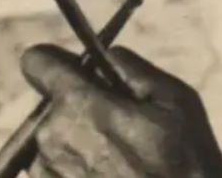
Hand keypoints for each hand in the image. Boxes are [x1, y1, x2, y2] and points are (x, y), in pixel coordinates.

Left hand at [22, 45, 221, 177]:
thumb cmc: (184, 166)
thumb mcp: (175, 101)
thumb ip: (131, 68)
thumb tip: (104, 55)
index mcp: (79, 103)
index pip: (37, 61)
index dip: (57, 64)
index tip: (76, 75)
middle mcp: (53, 136)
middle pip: (52, 106)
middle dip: (79, 112)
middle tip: (118, 133)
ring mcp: (48, 173)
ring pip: (53, 142)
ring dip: (76, 147)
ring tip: (118, 166)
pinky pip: (53, 174)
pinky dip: (75, 175)